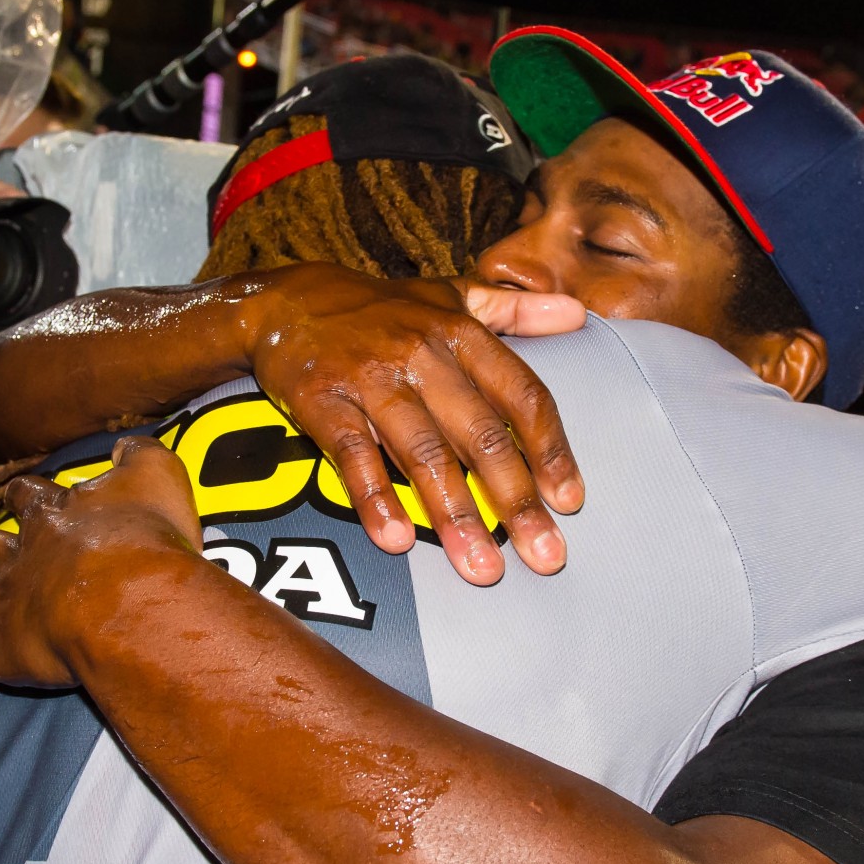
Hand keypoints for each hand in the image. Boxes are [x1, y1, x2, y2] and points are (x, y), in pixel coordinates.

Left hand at [0, 436, 205, 687]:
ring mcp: (5, 603)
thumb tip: (123, 447)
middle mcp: (21, 556)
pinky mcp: (1, 648)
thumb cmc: (146, 540)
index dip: (21, 496)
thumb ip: (139, 456)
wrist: (128, 601)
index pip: (29, 498)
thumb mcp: (156, 477)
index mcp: (53, 516)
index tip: (13, 494)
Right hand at [238, 264, 586, 586]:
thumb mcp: (450, 295)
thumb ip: (516, 310)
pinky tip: (396, 542)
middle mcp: (423, 353)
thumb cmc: (381, 309)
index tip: (570, 502)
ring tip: (481, 568)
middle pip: (482, 435)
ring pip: (422, 453)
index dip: (550, 450)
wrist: (283, 301)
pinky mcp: (322, 400)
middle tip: (545, 558)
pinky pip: (353, 454)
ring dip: (454, 515)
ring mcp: (371, 377)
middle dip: (516, 501)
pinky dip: (374, 498)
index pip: (521, 395)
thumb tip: (580, 315)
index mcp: (461, 333)